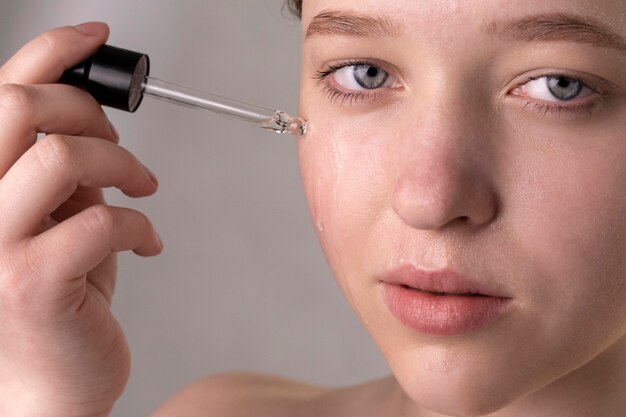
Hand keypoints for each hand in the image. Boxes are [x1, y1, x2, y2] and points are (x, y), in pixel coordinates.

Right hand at [0, 23, 161, 416]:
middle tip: (121, 144)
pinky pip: (103, 220)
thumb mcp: (51, 220)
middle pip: (17, 107)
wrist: (48, 385)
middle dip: (87, 109)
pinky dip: (141, 223)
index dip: (50, 50)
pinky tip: (148, 242)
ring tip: (143, 189)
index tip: (96, 36)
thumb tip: (92, 125)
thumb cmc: (56, 301)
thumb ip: (58, 172)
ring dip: (122, 164)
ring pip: (61, 156)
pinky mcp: (33, 284)